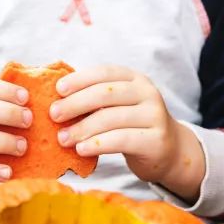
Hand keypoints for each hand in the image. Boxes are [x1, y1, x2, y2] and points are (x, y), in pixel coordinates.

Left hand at [49, 65, 204, 199]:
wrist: (169, 151)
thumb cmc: (133, 126)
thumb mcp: (119, 105)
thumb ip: (95, 98)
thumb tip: (56, 99)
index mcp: (135, 79)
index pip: (105, 72)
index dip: (80, 79)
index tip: (58, 90)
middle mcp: (148, 93)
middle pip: (106, 93)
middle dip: (76, 103)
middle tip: (54, 115)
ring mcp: (154, 116)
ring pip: (111, 118)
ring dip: (82, 128)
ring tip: (63, 138)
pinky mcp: (156, 140)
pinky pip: (121, 140)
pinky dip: (97, 144)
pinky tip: (81, 149)